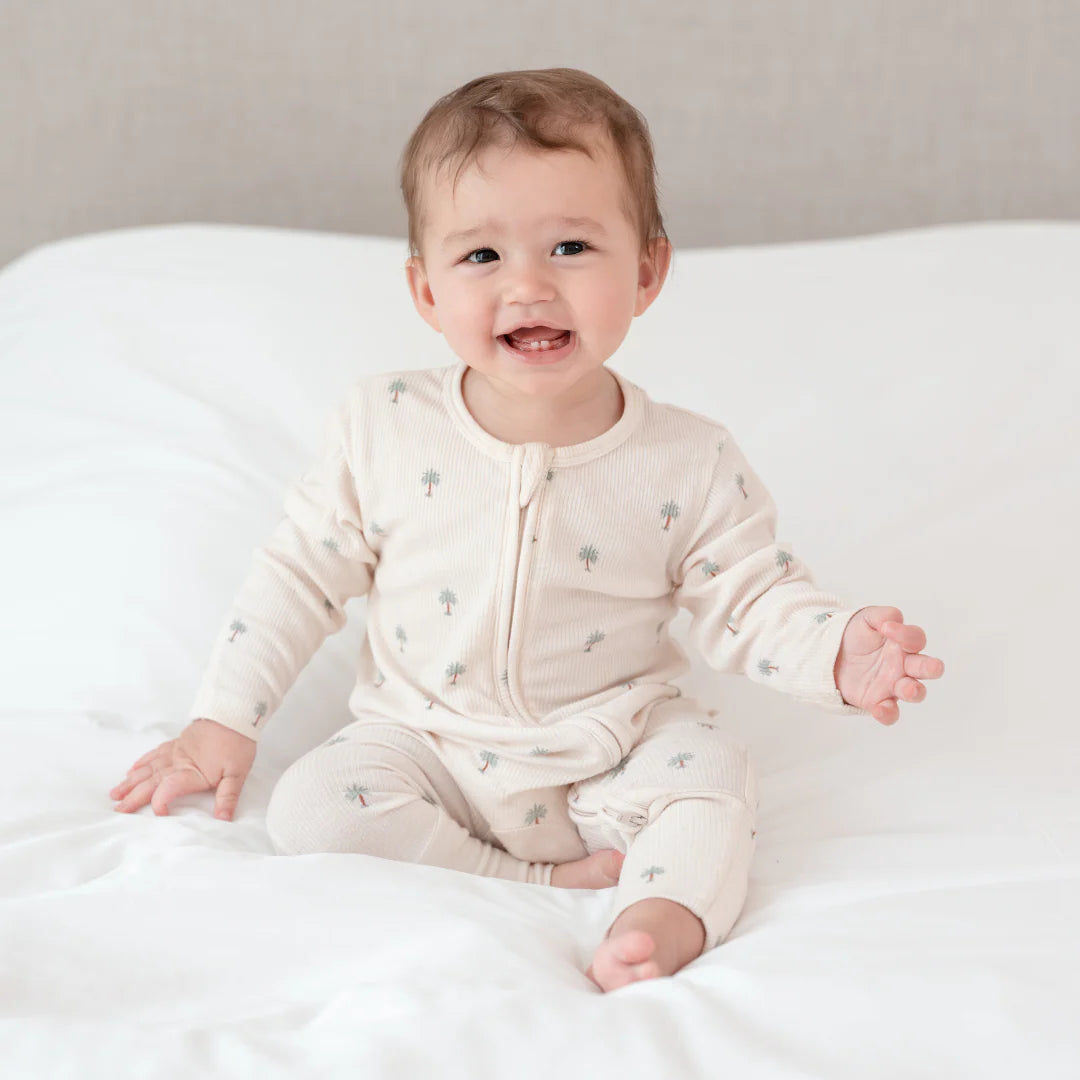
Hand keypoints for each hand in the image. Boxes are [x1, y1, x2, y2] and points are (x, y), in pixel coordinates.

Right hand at [108, 718, 256, 819]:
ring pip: (148, 768)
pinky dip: (141, 762)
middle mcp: (178, 762)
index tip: (158, 815)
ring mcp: (175, 752)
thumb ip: (228, 797)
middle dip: (133, 797)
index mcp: (192, 772)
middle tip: (117, 810)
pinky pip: (154, 753)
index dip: (161, 803)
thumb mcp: (238, 773)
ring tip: (115, 794)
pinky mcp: (177, 743)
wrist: (234, 714)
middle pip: (151, 781)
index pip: (169, 789)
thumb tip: (223, 819)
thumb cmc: (237, 743)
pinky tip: (132, 770)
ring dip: (131, 782)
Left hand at [833, 606, 944, 725]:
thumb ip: (882, 615)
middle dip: (931, 667)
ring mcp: (894, 685)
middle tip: (931, 666)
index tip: (886, 628)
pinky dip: (888, 713)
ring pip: (915, 692)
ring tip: (907, 688)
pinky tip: (879, 709)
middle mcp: (904, 666)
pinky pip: (890, 713)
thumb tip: (893, 620)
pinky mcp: (879, 701)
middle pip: (926, 667)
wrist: (831, 656)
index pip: (916, 639)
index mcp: (903, 644)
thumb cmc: (856, 636)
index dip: (906, 634)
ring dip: (914, 691)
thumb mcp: (865, 619)